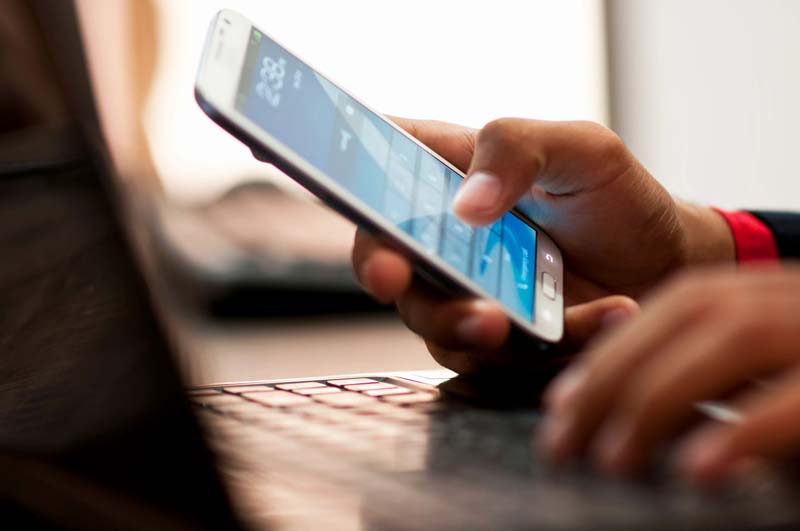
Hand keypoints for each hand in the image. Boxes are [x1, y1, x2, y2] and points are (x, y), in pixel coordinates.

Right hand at [352, 117, 733, 371]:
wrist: (666, 263)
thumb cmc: (616, 197)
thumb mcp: (581, 148)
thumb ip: (518, 149)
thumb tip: (466, 205)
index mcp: (448, 175)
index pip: (376, 172)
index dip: (347, 187)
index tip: (351, 197)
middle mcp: (445, 240)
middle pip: (389, 261)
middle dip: (391, 277)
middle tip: (399, 276)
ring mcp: (468, 294)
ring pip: (434, 322)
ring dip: (464, 326)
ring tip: (511, 321)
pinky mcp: (500, 341)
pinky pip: (500, 358)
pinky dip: (552, 343)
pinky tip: (611, 312)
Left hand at [541, 266, 799, 483]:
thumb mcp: (765, 380)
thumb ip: (708, 379)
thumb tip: (620, 412)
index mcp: (766, 295)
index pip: (675, 306)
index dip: (610, 350)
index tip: (560, 403)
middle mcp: (792, 298)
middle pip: (689, 314)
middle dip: (612, 376)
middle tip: (563, 442)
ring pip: (732, 338)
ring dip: (657, 398)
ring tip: (613, 460)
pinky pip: (796, 399)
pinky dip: (740, 432)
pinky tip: (695, 470)